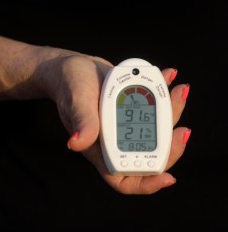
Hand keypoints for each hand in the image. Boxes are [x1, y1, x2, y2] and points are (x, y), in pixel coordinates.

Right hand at [46, 53, 188, 193]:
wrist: (74, 67)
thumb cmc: (69, 86)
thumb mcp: (76, 101)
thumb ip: (82, 121)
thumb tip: (75, 143)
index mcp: (100, 149)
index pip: (123, 178)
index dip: (147, 184)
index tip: (167, 177)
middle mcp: (115, 140)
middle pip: (149, 155)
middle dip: (171, 146)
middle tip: (182, 129)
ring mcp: (125, 124)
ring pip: (156, 129)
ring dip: (173, 113)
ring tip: (179, 91)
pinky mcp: (132, 108)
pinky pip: (153, 107)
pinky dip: (164, 93)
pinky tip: (169, 76)